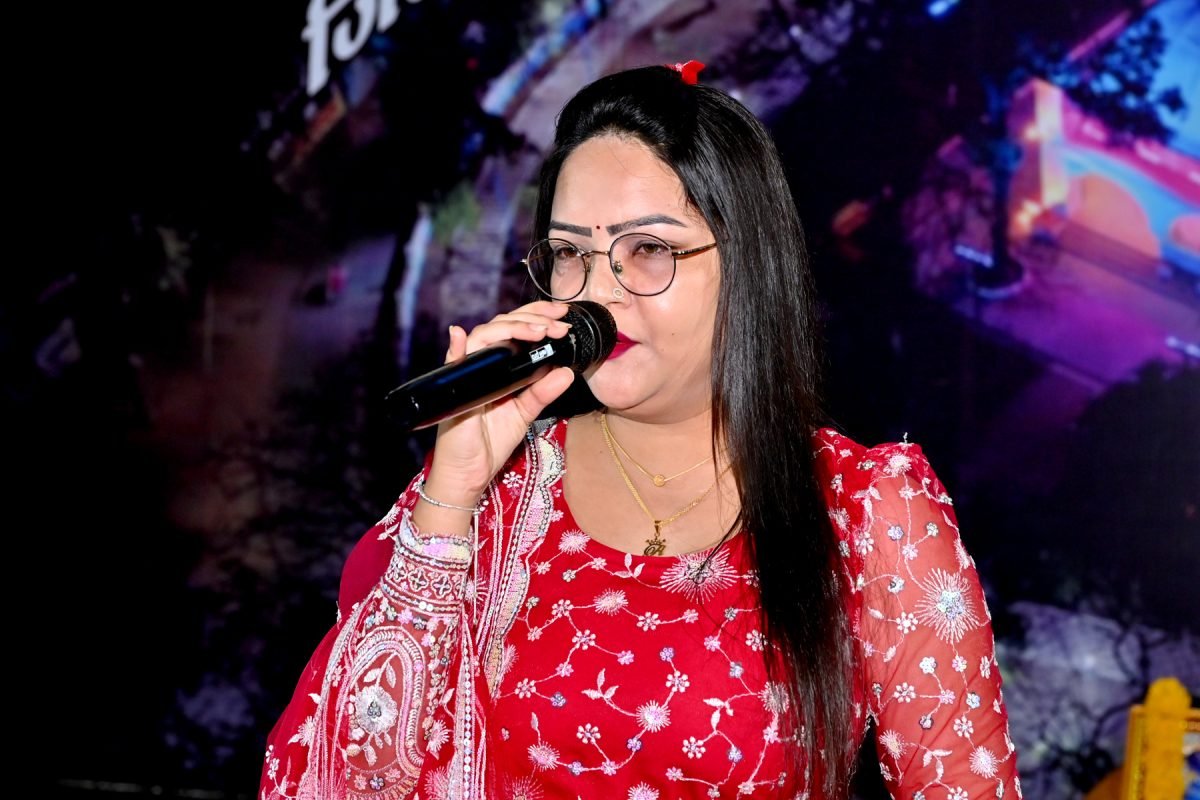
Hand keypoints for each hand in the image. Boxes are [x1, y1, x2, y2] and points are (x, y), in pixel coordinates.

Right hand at [419, 300, 576, 514]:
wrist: (470, 471)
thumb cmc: (490, 441)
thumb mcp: (524, 413)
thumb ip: (543, 392)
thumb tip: (567, 372)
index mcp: (498, 367)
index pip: (515, 330)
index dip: (537, 319)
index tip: (562, 319)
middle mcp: (481, 364)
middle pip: (502, 325)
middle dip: (532, 317)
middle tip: (558, 320)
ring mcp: (466, 373)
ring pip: (484, 337)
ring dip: (511, 328)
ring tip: (538, 330)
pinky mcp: (453, 388)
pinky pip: (452, 363)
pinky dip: (455, 347)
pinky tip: (459, 335)